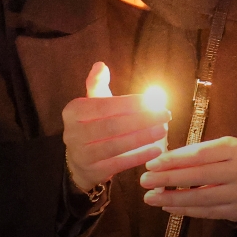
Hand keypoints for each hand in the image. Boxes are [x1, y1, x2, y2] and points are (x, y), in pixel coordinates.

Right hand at [62, 62, 168, 192]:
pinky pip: (119, 164)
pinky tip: (157, 149)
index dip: (130, 103)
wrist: (80, 160)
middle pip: (111, 125)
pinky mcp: (92, 171)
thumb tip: (100, 65)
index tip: (154, 100)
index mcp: (73, 111)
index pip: (104, 105)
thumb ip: (97, 84)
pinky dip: (139, 156)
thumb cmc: (93, 124)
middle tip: (165, 114)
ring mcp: (81, 155)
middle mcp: (72, 133)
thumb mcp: (92, 103)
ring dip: (142, 137)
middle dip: (141, 120)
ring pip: (115, 145)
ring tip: (163, 130)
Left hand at [140, 136, 236, 221]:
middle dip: (168, 179)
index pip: (199, 155)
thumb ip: (194, 153)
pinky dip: (184, 210)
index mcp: (233, 148)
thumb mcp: (219, 148)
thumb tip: (160, 162)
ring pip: (201, 197)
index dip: (174, 160)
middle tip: (145, 181)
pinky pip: (206, 212)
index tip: (151, 164)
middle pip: (199, 176)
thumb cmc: (231, 160)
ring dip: (172, 198)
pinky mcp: (235, 210)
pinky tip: (167, 206)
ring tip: (150, 197)